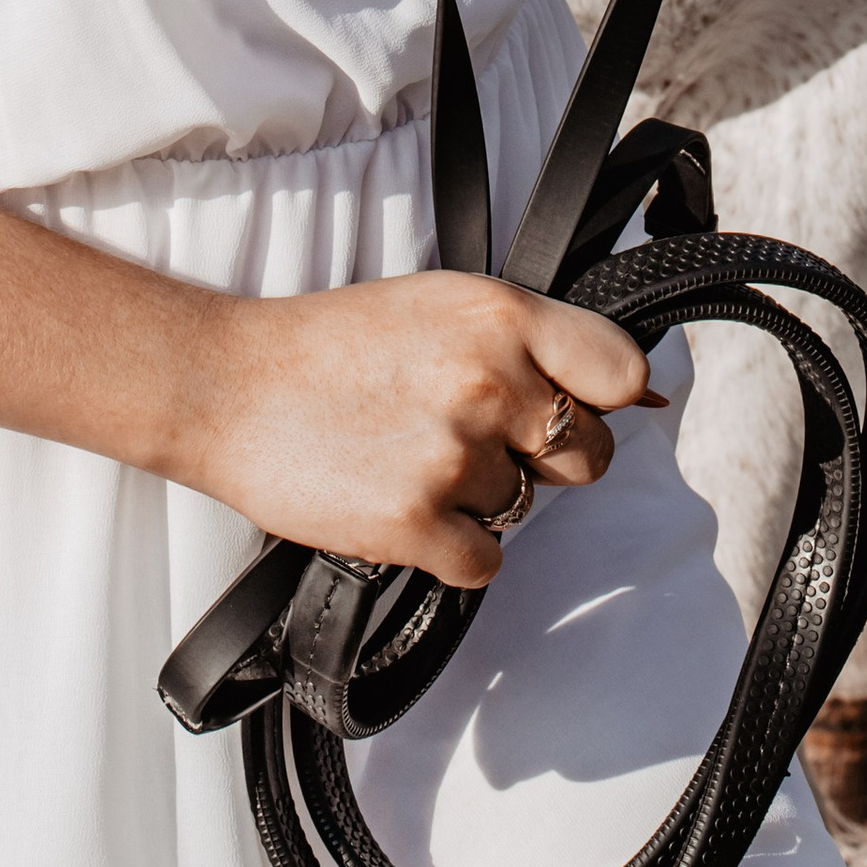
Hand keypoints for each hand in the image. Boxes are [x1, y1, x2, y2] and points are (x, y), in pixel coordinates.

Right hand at [183, 269, 661, 590]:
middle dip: (543, 456)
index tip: (581, 407)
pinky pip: (485, 563)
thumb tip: (638, 391)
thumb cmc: (332, 342)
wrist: (228, 384)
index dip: (609, 399)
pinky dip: (449, 548)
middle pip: (590, 455)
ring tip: (411, 453)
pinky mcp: (417, 524)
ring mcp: (454, 455)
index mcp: (501, 314)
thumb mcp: (442, 303)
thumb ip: (530, 340)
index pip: (622, 373)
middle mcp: (489, 381)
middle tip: (472, 435)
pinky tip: (401, 501)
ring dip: (480, 496)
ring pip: (524, 507)